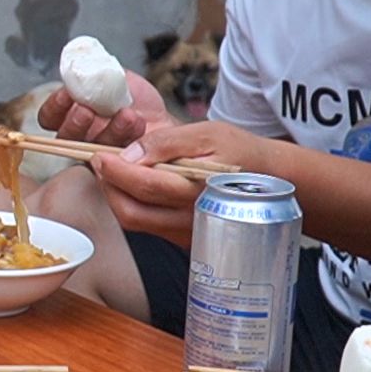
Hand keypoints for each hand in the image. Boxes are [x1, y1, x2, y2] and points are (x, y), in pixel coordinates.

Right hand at [38, 69, 173, 146]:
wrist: (165, 119)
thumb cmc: (136, 100)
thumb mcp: (116, 77)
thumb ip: (98, 72)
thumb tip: (86, 61)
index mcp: (73, 113)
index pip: (50, 117)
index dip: (54, 107)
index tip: (66, 94)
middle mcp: (81, 136)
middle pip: (65, 138)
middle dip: (74, 123)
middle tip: (87, 110)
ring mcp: (99, 153)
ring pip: (92, 149)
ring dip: (108, 130)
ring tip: (127, 114)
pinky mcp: (120, 165)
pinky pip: (117, 158)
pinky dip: (129, 137)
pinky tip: (139, 123)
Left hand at [87, 121, 274, 243]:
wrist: (271, 180)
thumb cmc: (239, 151)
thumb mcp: (207, 133)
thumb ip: (167, 143)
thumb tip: (129, 154)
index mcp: (200, 190)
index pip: (146, 186)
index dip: (116, 171)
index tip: (99, 154)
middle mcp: (192, 218)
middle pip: (132, 212)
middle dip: (108, 187)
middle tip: (99, 161)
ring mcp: (187, 233)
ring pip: (135, 223)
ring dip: (115, 196)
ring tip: (111, 171)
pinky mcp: (184, 239)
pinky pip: (147, 226)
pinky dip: (129, 205)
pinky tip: (128, 185)